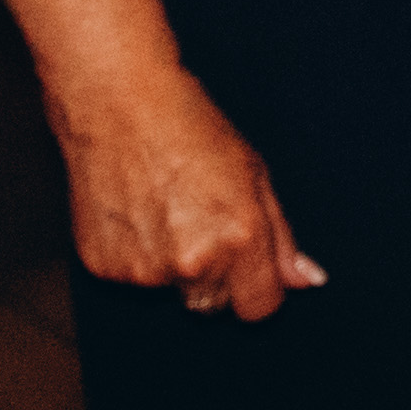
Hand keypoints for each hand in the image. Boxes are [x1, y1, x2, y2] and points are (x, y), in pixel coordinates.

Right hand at [55, 67, 322, 318]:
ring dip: (170, 265)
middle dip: (214, 278)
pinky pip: (130, 278)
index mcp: (240, 238)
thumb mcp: (253, 173)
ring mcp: (145, 270)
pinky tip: (132, 210)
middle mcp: (194, 262)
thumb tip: (308, 281)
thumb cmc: (190, 126)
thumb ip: (281, 237)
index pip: (260, 308)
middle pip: (213, 306)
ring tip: (161, 208)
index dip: (256, 288)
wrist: (117, 101)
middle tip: (198, 223)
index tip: (248, 267)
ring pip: (170, 290)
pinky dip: (133, 255)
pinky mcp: (103, 268)